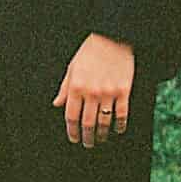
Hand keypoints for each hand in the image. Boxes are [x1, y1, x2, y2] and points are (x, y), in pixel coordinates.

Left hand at [55, 34, 135, 148]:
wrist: (112, 38)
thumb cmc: (90, 52)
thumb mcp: (71, 68)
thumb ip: (64, 88)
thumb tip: (57, 104)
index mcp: (76, 87)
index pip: (71, 116)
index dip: (72, 131)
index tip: (74, 138)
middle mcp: (91, 92)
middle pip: (87, 123)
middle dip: (87, 137)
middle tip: (88, 144)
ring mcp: (108, 93)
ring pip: (104, 121)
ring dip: (102, 134)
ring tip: (100, 139)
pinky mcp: (124, 91)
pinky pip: (122, 114)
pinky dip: (120, 125)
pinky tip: (117, 130)